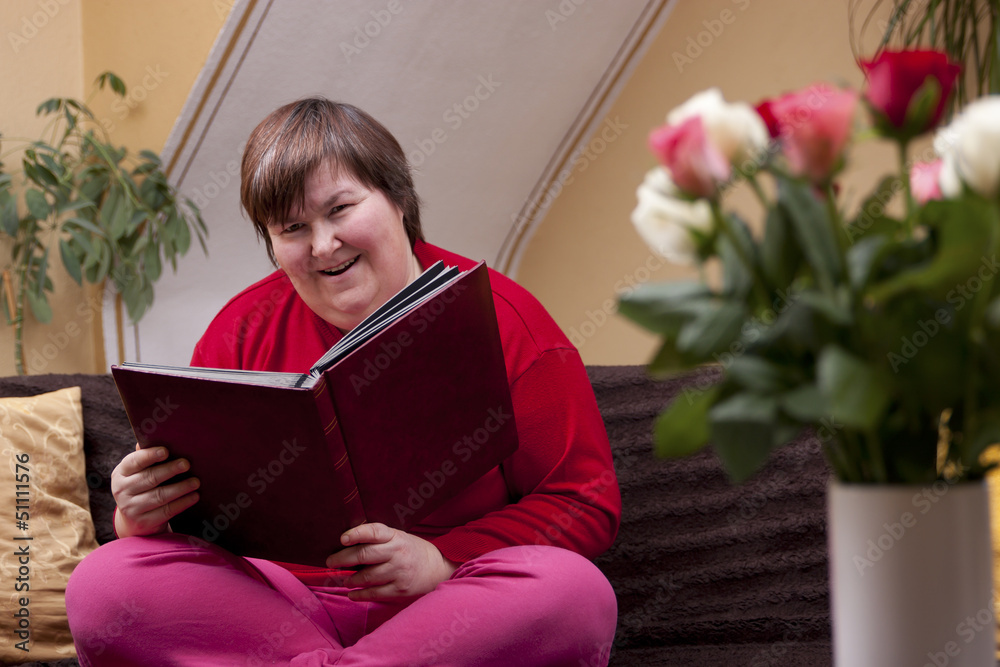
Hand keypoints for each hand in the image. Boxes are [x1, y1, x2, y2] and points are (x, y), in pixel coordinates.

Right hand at [111, 445, 200, 537]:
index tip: (166, 451)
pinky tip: (194, 496)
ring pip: (159, 496)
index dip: (149, 456)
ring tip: (196, 481)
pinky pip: (166, 511)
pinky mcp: (143, 522)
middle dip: (170, 470)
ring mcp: (131, 508)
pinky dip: (182, 503)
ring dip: (180, 488)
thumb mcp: (140, 472)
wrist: (134, 520)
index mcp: (121, 473)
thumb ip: (147, 456)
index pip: (134, 462)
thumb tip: (158, 434)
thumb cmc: (143, 487)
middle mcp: (122, 490)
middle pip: (149, 478)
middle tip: (187, 464)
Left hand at [325, 523, 458, 600]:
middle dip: (342, 559)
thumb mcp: (399, 538)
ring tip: (343, 579)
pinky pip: (374, 593)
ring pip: (366, 577)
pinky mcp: (400, 590)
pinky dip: (359, 595)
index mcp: (396, 537)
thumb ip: (378, 539)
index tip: (342, 539)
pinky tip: (352, 593)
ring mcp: (399, 572)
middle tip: (330, 562)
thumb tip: (346, 544)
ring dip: (350, 579)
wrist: (438, 569)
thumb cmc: (411, 551)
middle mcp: (397, 553)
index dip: (357, 533)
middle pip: (364, 555)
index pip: (375, 531)